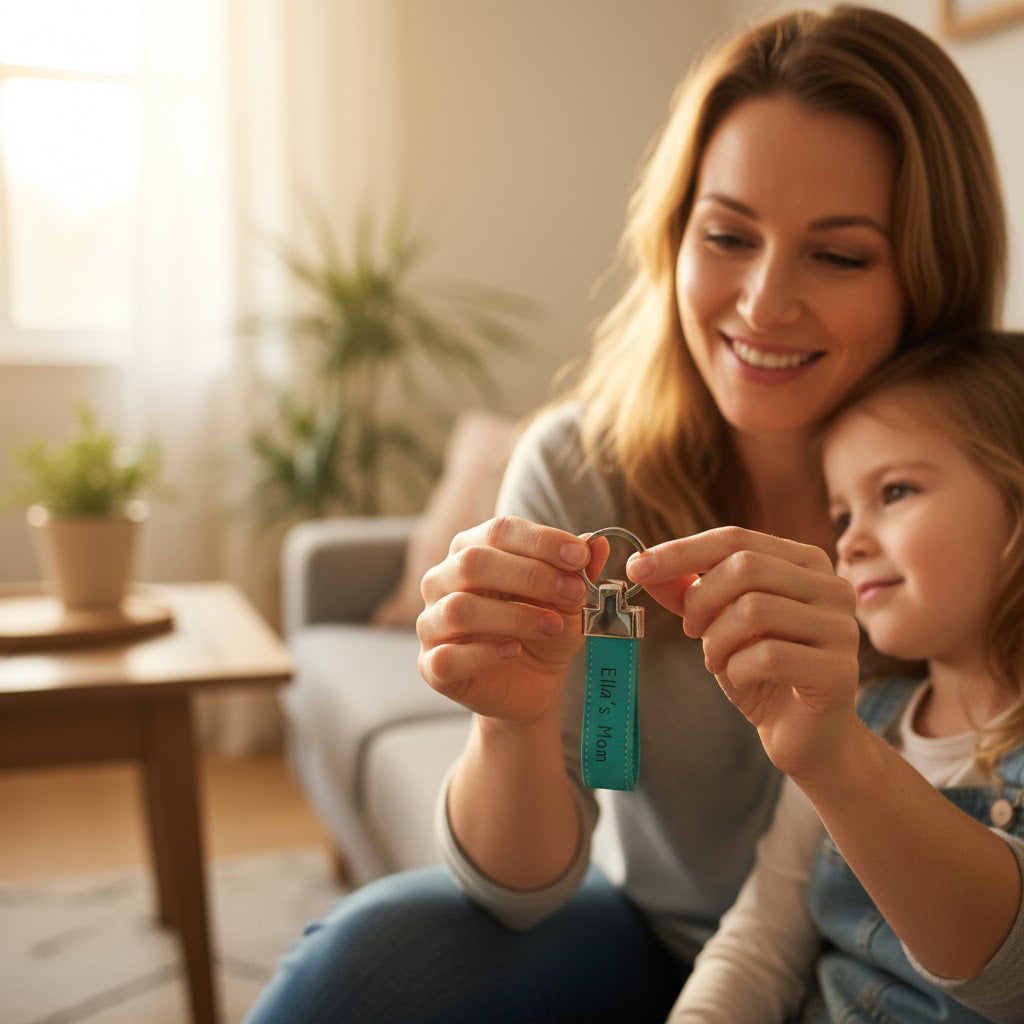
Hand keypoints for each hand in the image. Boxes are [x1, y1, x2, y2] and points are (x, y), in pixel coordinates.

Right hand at [417, 515, 607, 723]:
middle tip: (572, 593)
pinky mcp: (432, 666)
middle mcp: (443, 581)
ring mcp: (431, 623)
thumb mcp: (569, 599)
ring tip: (553, 626)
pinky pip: (447, 656)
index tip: (580, 556)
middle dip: (530, 575)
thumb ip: (580, 571)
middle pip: (473, 562)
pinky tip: (513, 651)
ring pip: (459, 608)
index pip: (499, 530)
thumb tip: (596, 542)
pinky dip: (485, 654)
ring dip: (514, 616)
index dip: (541, 540)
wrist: (533, 685)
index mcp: (472, 550)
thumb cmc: (545, 630)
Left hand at [627, 526, 860, 779]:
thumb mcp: (719, 624)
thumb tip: (643, 566)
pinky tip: (739, 677)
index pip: (736, 538)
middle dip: (701, 599)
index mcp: (804, 562)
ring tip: (716, 659)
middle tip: (691, 630)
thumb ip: (689, 592)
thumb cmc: (762, 672)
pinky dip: (737, 668)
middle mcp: (832, 586)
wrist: (806, 735)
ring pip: (755, 609)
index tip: (637, 568)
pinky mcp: (840, 671)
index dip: (682, 551)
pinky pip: (769, 656)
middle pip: (746, 566)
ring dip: (717, 639)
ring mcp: (841, 627)